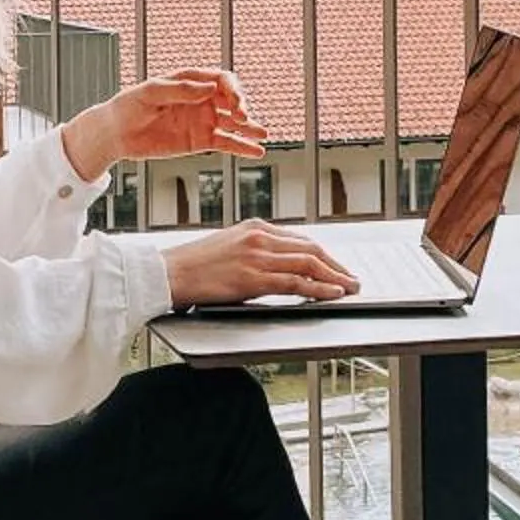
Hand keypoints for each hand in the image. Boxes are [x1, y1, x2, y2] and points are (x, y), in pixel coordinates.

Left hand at [64, 71, 265, 180]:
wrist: (117, 133)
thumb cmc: (129, 106)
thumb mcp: (150, 93)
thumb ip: (180, 89)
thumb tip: (208, 88)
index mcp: (190, 81)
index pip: (221, 79)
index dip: (232, 88)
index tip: (233, 101)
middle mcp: (201, 99)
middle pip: (232, 100)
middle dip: (241, 107)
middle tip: (242, 117)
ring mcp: (203, 121)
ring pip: (233, 123)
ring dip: (249, 128)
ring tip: (262, 135)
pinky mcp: (200, 141)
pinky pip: (226, 143)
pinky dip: (242, 147)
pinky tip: (256, 151)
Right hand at [161, 222, 360, 309]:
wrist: (168, 272)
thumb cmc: (193, 264)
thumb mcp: (229, 246)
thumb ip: (255, 250)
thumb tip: (279, 266)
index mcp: (255, 226)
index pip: (300, 239)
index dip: (324, 254)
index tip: (337, 266)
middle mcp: (260, 237)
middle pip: (311, 249)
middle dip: (336, 265)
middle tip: (352, 278)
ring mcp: (257, 256)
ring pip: (308, 264)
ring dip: (334, 277)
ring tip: (349, 287)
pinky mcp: (253, 278)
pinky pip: (295, 283)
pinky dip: (318, 288)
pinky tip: (331, 293)